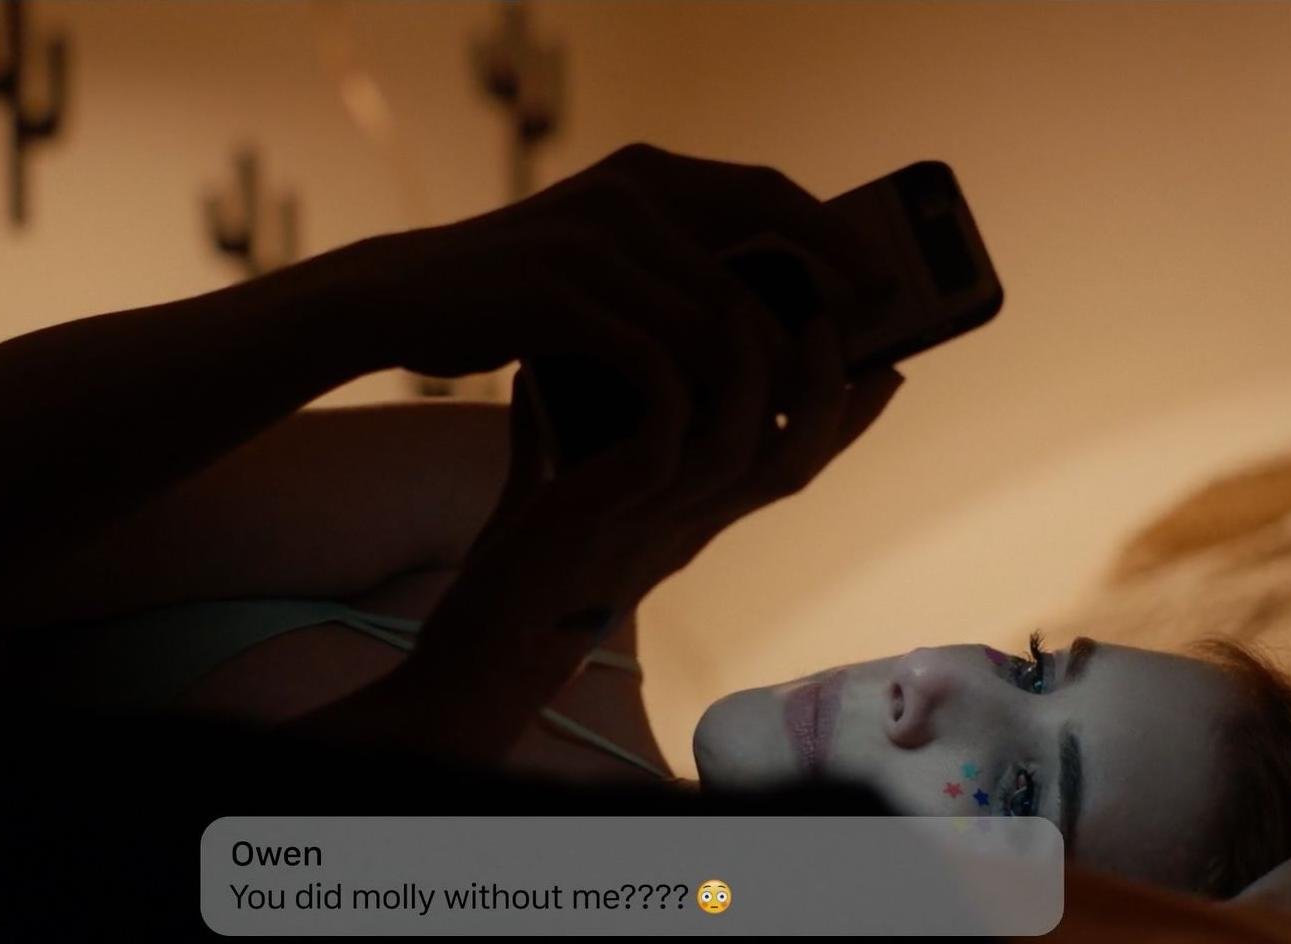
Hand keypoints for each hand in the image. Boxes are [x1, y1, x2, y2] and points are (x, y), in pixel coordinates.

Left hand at [283, 292, 904, 765]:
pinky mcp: (618, 505)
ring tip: (753, 302)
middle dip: (829, 388)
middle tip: (836, 318)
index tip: (885, 366)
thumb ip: (559, 434)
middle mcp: (696, 518)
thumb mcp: (554, 487)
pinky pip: (673, 436)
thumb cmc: (523, 564)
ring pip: (752, 444)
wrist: (490, 635)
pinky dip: (680, 381)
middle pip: (799, 456)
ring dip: (762, 372)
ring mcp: (663, 513)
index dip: (846, 419)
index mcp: (699, 513)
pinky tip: (670, 332)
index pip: (795, 464)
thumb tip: (542, 372)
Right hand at [367, 141, 900, 382]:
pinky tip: (711, 425)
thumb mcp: (604, 256)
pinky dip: (693, 393)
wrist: (405, 296)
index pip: (769, 190)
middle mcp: (629, 190)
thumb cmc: (518, 289)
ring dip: (764, 366)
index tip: (885, 280)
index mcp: (649, 172)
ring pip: (714, 311)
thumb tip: (772, 306)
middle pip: (760, 249)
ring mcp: (593, 239)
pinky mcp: (558, 294)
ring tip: (800, 408)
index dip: (835, 235)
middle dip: (819, 306)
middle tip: (862, 358)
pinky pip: (654, 350)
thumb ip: (675, 263)